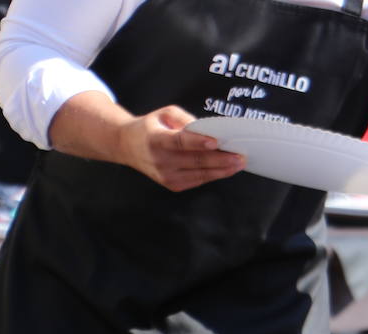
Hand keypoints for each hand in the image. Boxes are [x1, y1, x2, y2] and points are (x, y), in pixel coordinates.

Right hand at [118, 105, 245, 191]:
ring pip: (200, 174)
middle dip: (221, 159)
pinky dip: (214, 174)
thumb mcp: (164, 113)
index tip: (216, 142)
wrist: (127, 146)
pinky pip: (198, 180)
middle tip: (240, 155)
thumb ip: (185, 119)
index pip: (179, 142)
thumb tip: (207, 130)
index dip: (198, 142)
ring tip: (239, 163)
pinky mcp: (173, 185)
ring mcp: (166, 176)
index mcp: (155, 139)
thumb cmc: (150, 127)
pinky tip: (226, 169)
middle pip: (195, 161)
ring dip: (222, 170)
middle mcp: (160, 160)